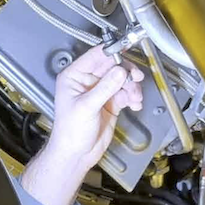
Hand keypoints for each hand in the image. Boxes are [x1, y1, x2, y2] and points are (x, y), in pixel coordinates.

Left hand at [46, 44, 144, 172]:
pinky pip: (126, 93)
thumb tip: (120, 71)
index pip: (95, 56)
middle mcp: (87, 81)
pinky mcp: (110, 102)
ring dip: (132, 87)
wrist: (76, 154)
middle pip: (112, 66)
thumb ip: (105, 88)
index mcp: (74, 76)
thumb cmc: (69, 132)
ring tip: (135, 97)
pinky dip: (133, 97)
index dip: (112, 52)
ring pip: (122, 80)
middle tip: (135, 78)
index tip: (126, 50)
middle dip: (126, 72)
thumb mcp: (86, 106)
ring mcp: (100, 91)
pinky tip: (135, 104)